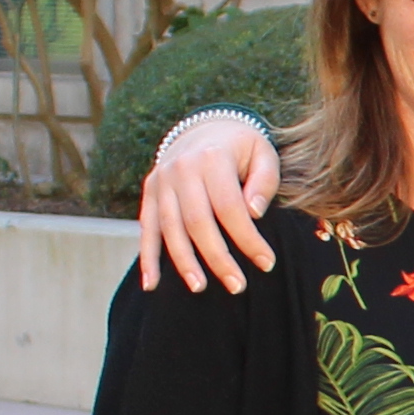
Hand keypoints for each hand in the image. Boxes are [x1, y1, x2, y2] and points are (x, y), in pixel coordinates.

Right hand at [135, 111, 282, 293]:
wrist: (205, 126)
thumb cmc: (243, 147)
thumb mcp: (264, 153)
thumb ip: (265, 181)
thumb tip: (254, 214)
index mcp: (212, 158)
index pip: (230, 207)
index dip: (248, 239)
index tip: (267, 263)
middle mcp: (181, 169)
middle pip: (198, 222)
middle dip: (218, 258)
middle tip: (237, 286)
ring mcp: (161, 181)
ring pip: (170, 228)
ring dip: (184, 262)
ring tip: (200, 288)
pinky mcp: (150, 192)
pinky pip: (146, 228)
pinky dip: (147, 258)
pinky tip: (151, 285)